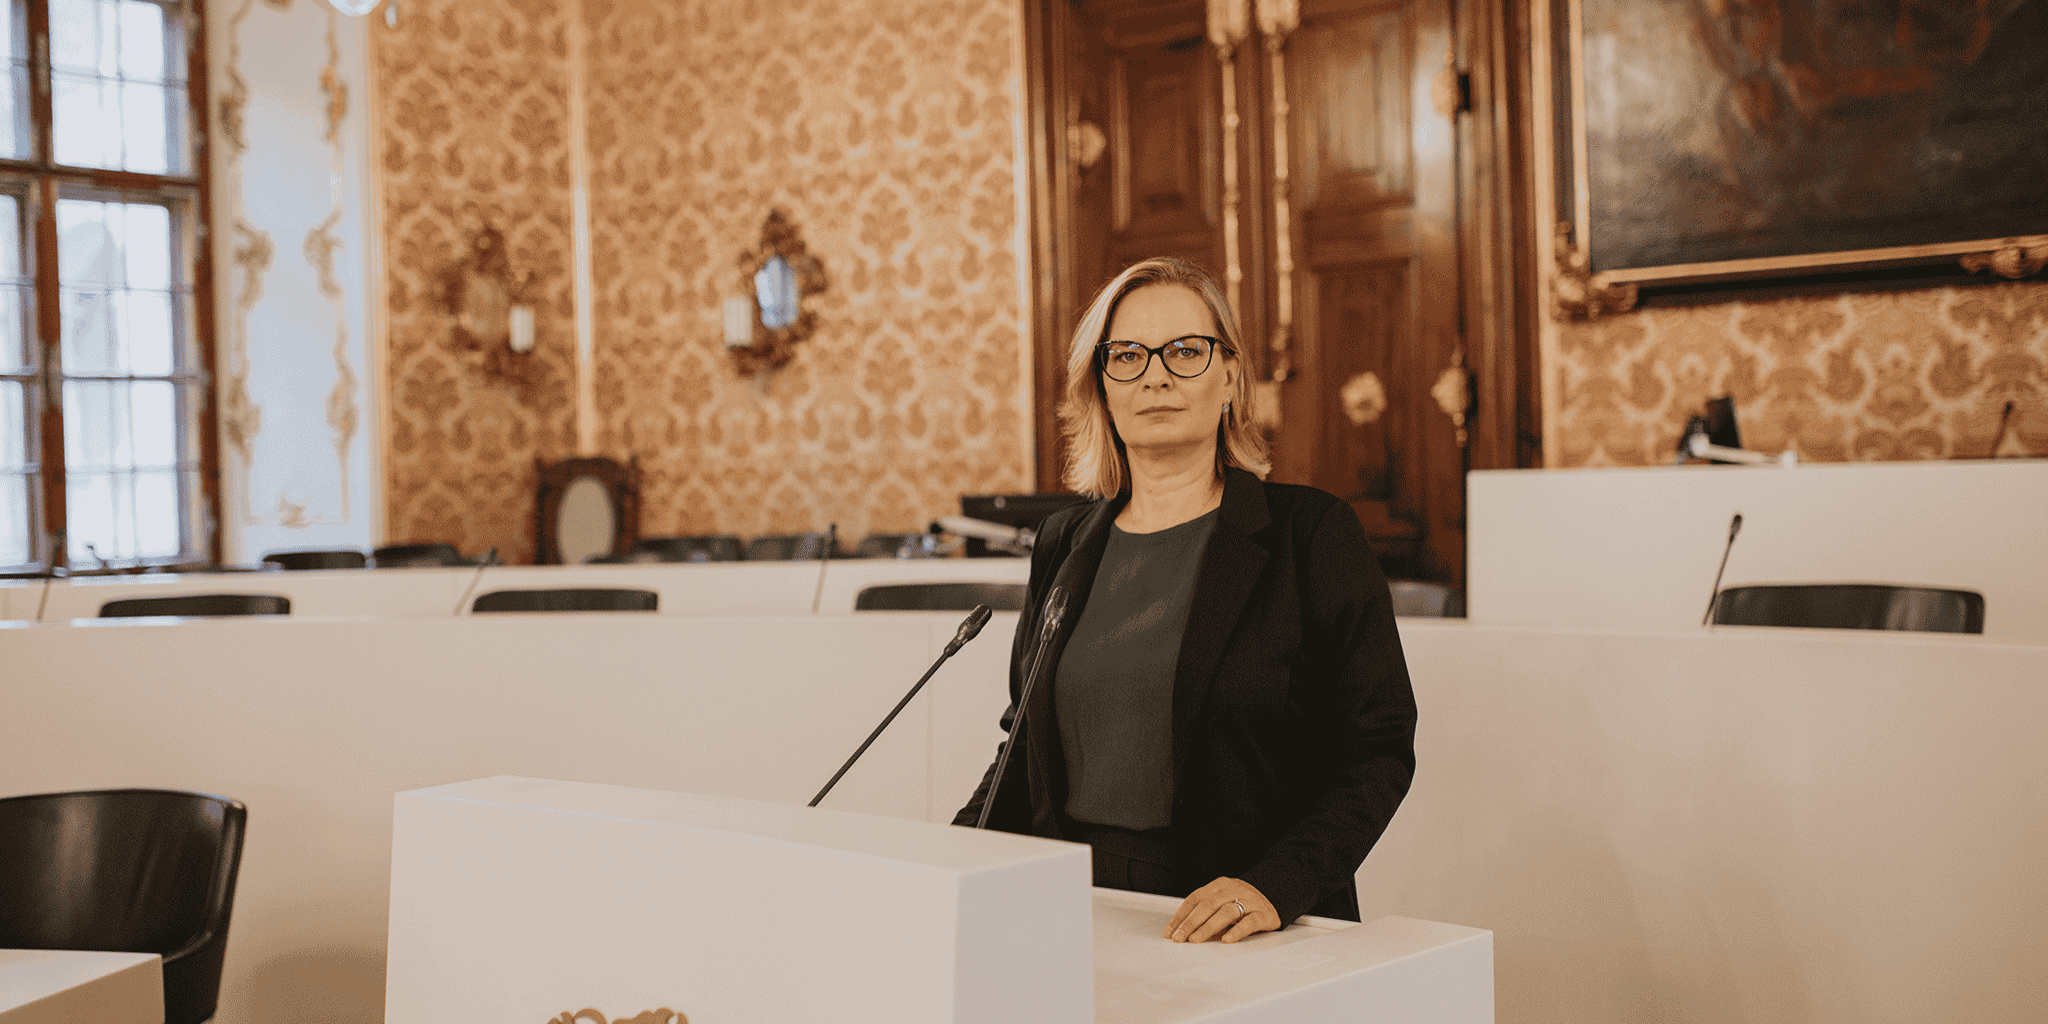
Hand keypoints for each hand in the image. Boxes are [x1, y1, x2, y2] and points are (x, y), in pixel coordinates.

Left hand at [1165, 877, 1279, 942]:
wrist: (1276, 894)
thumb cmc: (1244, 901)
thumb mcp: (1223, 902)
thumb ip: (1208, 914)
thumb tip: (1187, 932)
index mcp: (1220, 885)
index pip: (1195, 898)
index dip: (1181, 915)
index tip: (1170, 930)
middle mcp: (1233, 890)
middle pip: (1208, 905)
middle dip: (1190, 923)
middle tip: (1179, 937)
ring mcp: (1249, 901)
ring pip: (1226, 912)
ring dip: (1208, 927)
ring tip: (1196, 940)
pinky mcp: (1263, 914)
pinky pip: (1249, 922)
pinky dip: (1237, 931)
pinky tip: (1227, 940)